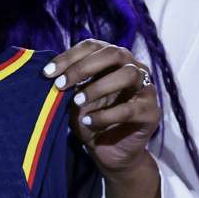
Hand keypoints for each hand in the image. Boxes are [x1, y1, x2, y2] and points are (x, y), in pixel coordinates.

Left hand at [45, 39, 159, 176]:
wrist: (109, 151)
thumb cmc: (90, 118)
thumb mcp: (73, 99)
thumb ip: (67, 84)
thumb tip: (49, 72)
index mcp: (112, 60)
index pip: (92, 46)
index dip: (68, 56)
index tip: (47, 73)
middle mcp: (132, 68)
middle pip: (113, 53)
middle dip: (83, 67)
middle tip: (60, 84)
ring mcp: (145, 88)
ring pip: (128, 74)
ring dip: (98, 87)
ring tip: (76, 102)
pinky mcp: (151, 112)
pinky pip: (131, 108)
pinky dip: (107, 115)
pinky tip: (89, 121)